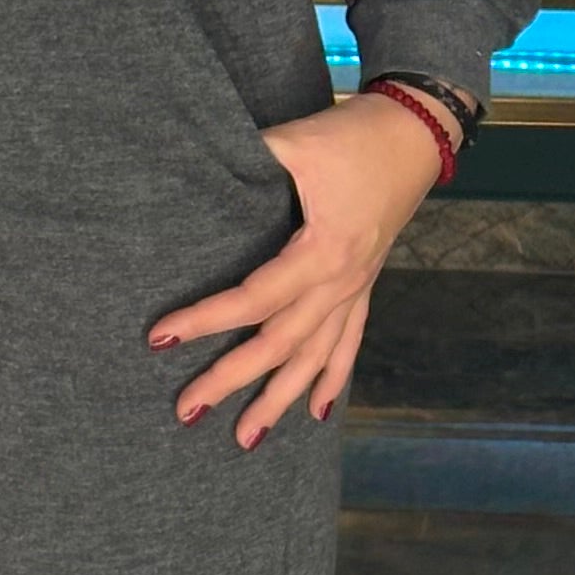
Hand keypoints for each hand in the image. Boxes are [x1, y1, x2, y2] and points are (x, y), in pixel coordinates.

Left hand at [147, 92, 450, 448]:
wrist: (413, 134)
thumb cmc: (351, 135)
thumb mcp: (295, 141)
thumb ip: (247, 159)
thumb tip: (191, 166)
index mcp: (322, 250)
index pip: (253, 298)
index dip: (205, 319)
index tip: (160, 337)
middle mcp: (341, 281)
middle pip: (280, 344)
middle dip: (232, 379)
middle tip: (186, 410)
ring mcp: (356, 288)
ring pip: (315, 358)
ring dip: (280, 400)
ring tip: (246, 440)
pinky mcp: (363, 285)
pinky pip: (349, 343)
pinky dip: (334, 380)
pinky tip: (318, 414)